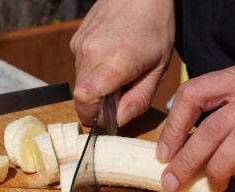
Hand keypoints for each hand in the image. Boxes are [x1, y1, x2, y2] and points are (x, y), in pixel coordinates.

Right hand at [70, 0, 174, 125]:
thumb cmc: (155, 28)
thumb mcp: (158, 70)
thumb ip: (139, 99)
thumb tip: (119, 121)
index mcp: (115, 62)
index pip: (85, 99)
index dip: (95, 116)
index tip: (110, 116)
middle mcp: (91, 53)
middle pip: (80, 98)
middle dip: (98, 106)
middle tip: (121, 93)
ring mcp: (80, 45)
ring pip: (80, 85)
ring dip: (96, 89)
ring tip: (118, 73)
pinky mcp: (76, 41)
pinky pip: (80, 70)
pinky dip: (93, 74)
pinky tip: (111, 61)